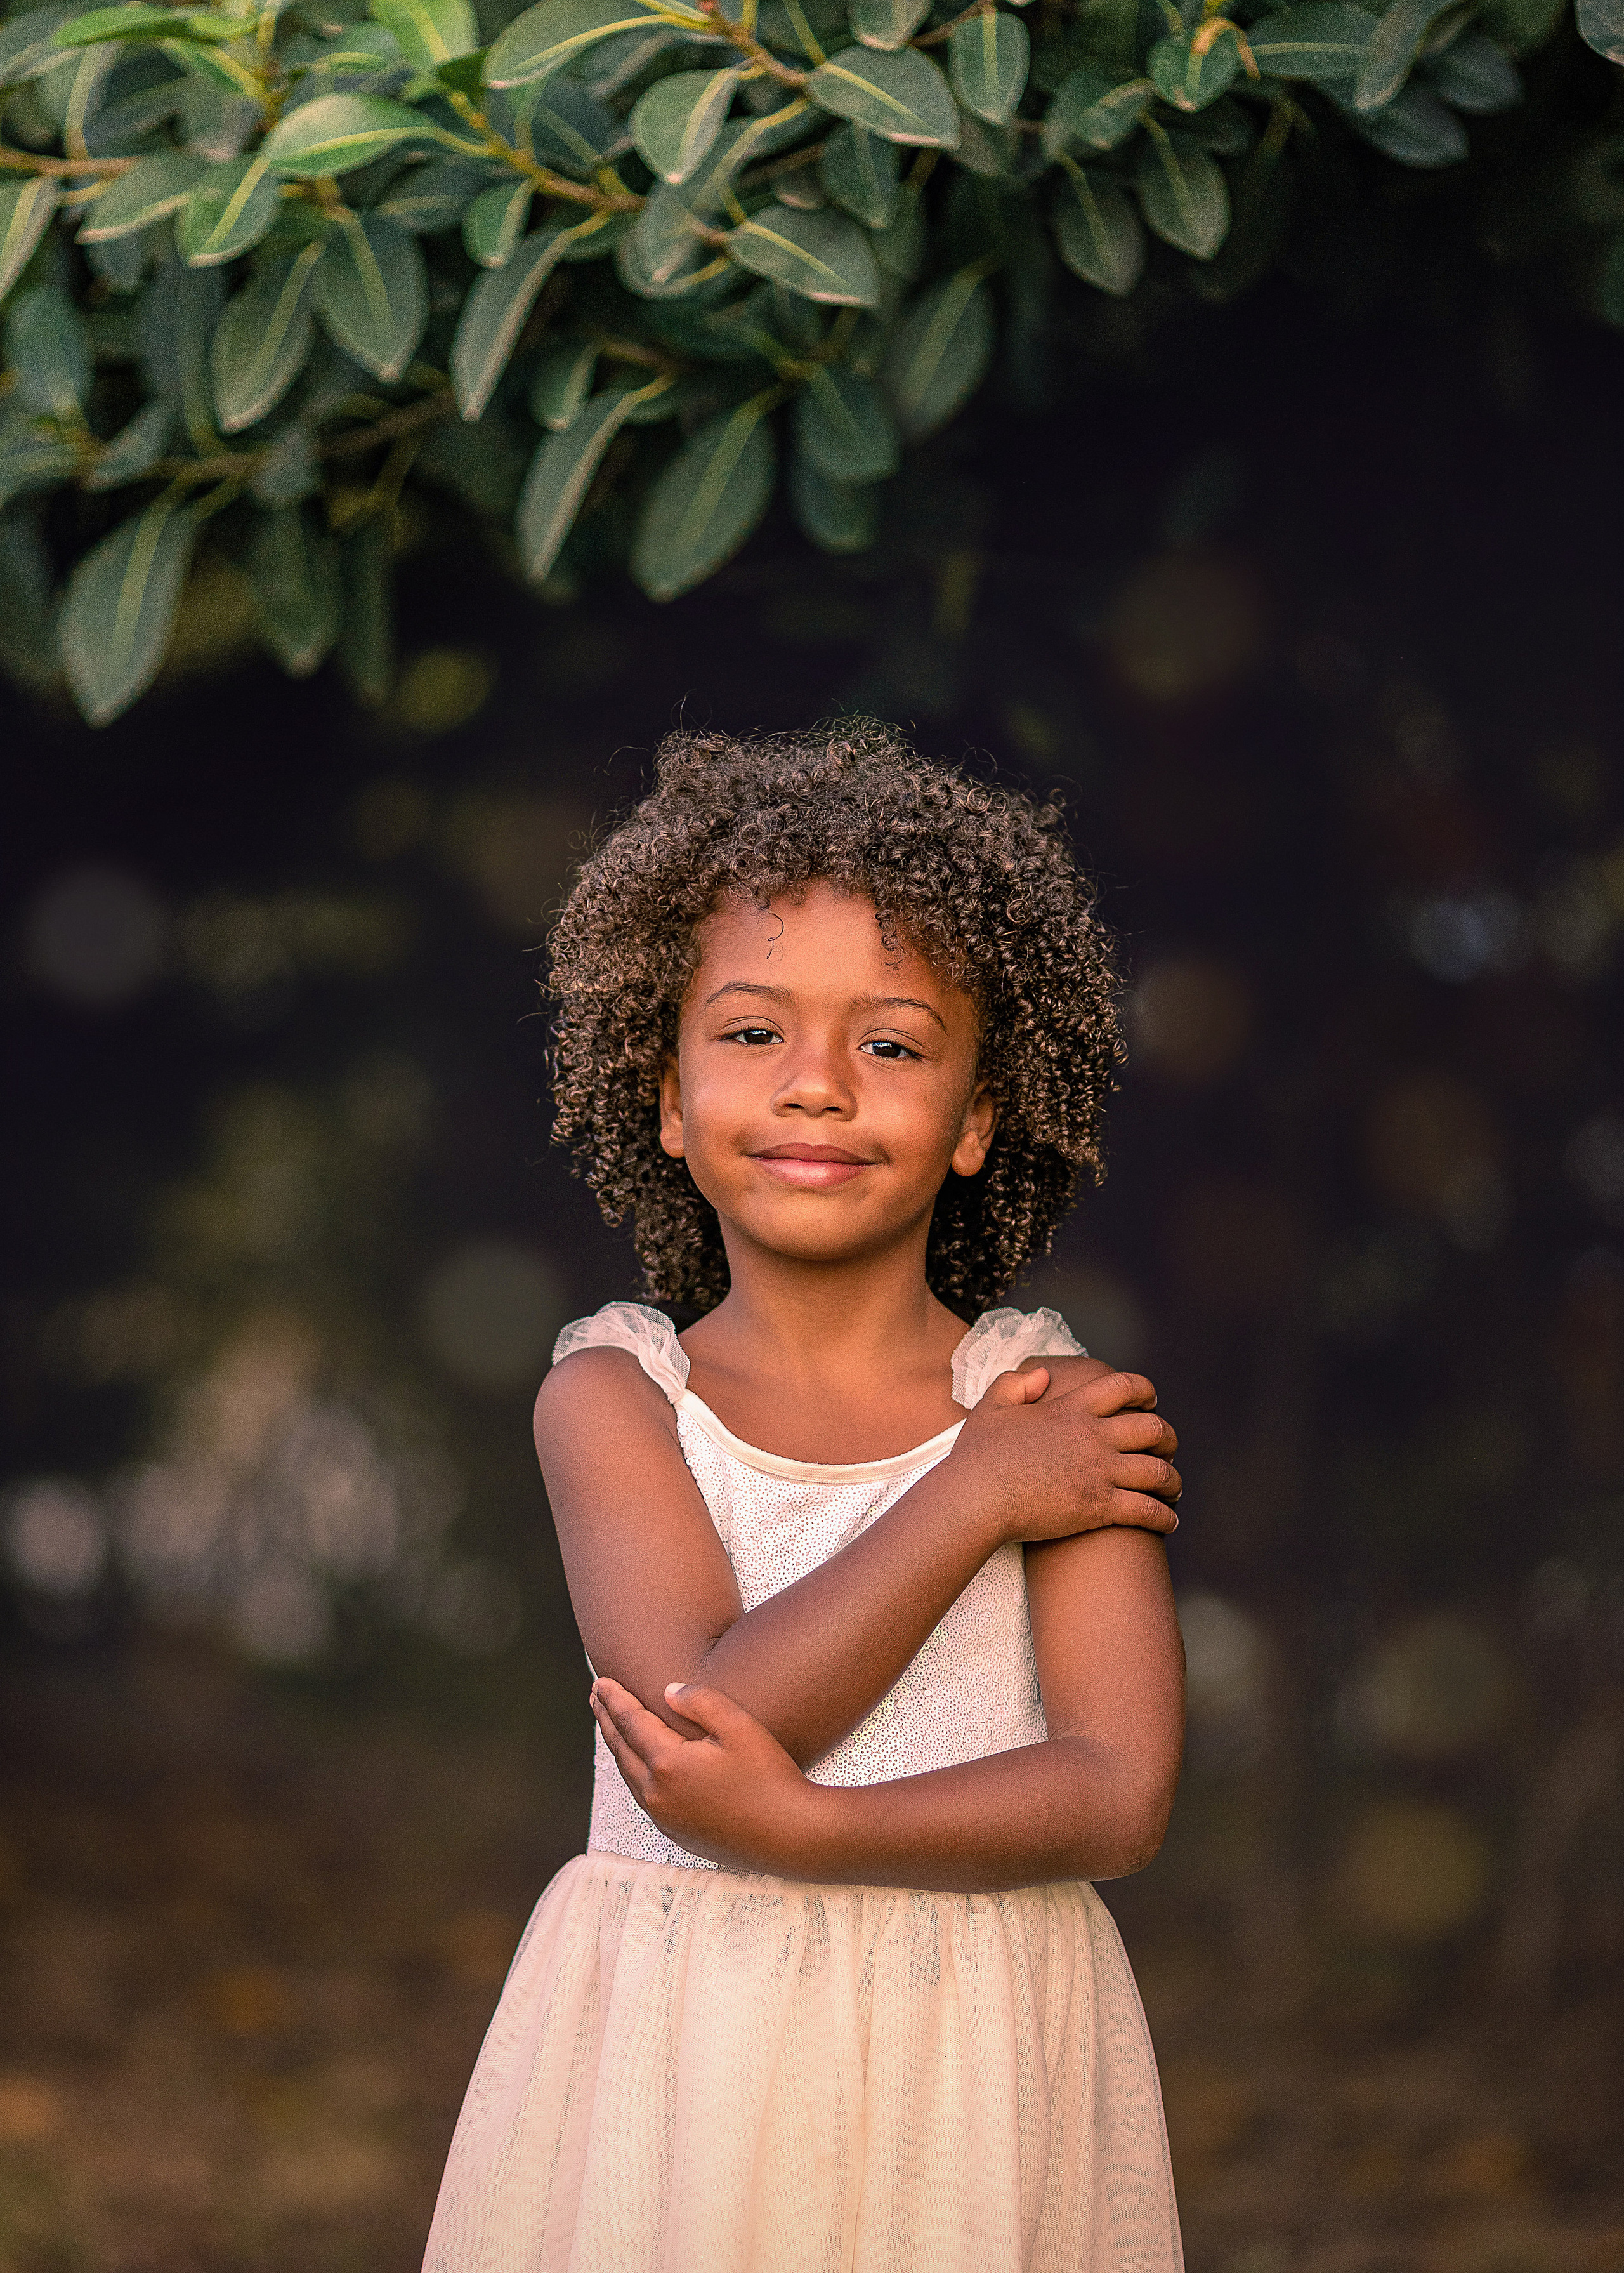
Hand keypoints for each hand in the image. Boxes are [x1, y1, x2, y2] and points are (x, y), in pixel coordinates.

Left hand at [589, 1676, 828, 1874]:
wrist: (791, 1836)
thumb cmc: (769, 1777)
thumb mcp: (739, 1726)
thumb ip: (700, 1701)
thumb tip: (667, 1691)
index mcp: (668, 1764)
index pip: (630, 1723)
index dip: (615, 1699)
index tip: (601, 1681)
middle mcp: (657, 1794)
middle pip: (621, 1749)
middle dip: (606, 1720)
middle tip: (596, 1697)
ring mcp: (665, 1818)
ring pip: (629, 1776)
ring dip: (617, 1747)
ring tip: (611, 1726)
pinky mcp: (677, 1833)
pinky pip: (643, 1797)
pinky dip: (633, 1773)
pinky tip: (639, 1766)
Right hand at [951, 1359, 1181, 1546]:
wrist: (975, 1498)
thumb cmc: (977, 1456)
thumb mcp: (990, 1407)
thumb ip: (1016, 1383)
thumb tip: (1044, 1375)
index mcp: (1071, 1410)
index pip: (1122, 1387)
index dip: (1144, 1390)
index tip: (1151, 1401)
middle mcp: (1093, 1437)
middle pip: (1152, 1429)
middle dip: (1168, 1438)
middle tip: (1168, 1448)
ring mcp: (1099, 1472)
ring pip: (1158, 1472)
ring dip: (1173, 1481)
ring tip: (1174, 1490)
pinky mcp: (1099, 1507)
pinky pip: (1148, 1511)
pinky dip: (1165, 1517)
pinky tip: (1170, 1522)